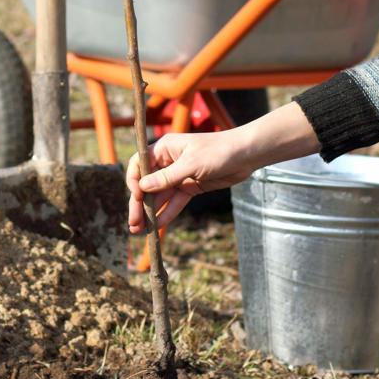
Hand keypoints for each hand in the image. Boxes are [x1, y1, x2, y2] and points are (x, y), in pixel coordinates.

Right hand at [125, 131, 253, 233]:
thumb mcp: (192, 164)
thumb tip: (143, 187)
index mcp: (164, 148)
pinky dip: (167, 213)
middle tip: (133, 224)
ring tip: (140, 230)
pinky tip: (157, 226)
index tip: (136, 198)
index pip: (139, 164)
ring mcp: (179, 175)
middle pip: (147, 184)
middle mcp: (168, 161)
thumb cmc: (219, 150)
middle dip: (139, 204)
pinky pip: (175, 201)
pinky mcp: (190, 187)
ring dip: (150, 212)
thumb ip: (167, 177)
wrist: (246, 155)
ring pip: (160, 196)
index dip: (134, 181)